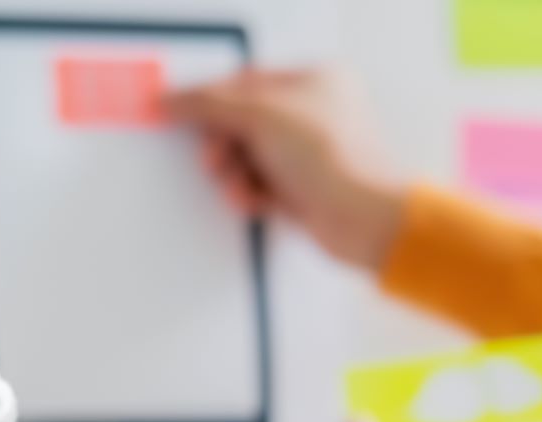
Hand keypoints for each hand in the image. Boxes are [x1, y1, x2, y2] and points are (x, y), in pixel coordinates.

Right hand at [161, 68, 405, 269]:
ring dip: (236, 174)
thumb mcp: (262, 116)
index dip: (210, 98)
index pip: (245, 81)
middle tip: (217, 158)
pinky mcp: (305, 191)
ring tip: (242, 186)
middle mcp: (314, 115)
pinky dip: (252, 193)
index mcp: (314, 80)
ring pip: (249, 157)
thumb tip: (174, 100)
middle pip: (243, 123)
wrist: (367, 220)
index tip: (178, 111)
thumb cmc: (336, 159)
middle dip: (225, 144)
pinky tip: (255, 201)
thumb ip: (211, 104)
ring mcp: (310, 155)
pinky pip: (261, 186)